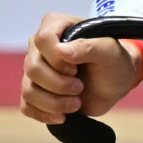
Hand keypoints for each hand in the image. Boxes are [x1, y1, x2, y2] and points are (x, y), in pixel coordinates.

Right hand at [20, 12, 139, 124]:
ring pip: (28, 90)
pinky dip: (44, 114)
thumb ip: (88, 47)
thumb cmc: (114, 61)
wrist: (115, 82)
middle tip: (80, 87)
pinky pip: (26, 106)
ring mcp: (35, 69)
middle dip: (58, 84)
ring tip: (76, 103)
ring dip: (54, 103)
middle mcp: (40, 47)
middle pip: (33, 68)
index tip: (77, 68)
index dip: (58, 60)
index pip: (42, 40)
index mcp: (55, 26)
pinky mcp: (36, 91)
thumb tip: (61, 51)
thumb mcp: (110, 51)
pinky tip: (63, 117)